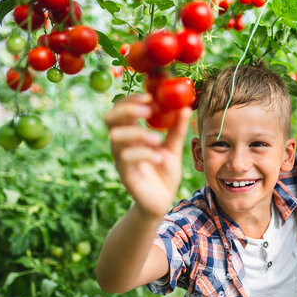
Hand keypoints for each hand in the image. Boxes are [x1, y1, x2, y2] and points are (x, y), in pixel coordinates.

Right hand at [104, 93, 191, 218]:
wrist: (162, 201)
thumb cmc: (164, 172)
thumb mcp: (174, 148)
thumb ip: (177, 129)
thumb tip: (185, 107)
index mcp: (131, 133)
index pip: (121, 109)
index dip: (131, 99)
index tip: (150, 96)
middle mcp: (121, 144)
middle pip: (110, 118)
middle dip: (127, 110)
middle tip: (148, 111)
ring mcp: (120, 159)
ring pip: (116, 138)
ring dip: (138, 134)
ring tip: (158, 140)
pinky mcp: (125, 174)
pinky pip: (126, 158)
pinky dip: (143, 154)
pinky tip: (159, 158)